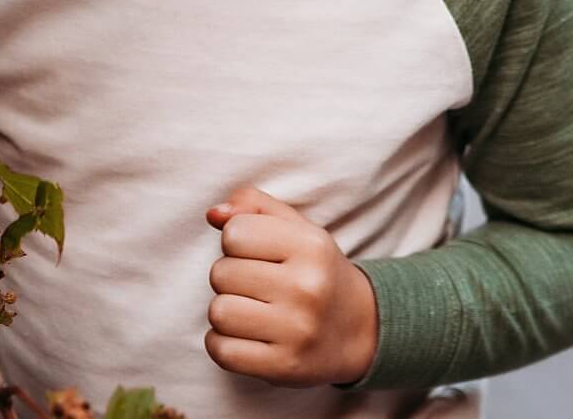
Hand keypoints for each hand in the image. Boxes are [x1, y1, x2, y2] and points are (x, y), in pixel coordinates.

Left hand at [202, 186, 377, 387]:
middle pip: (221, 273)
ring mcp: (297, 330)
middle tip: (256, 286)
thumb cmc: (317, 272)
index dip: (237, 242)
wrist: (360, 329)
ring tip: (250, 310)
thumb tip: (213, 214)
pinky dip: (222, 343)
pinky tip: (245, 336)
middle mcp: (307, 287)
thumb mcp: (298, 229)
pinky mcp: (283, 366)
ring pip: (218, 312)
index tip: (257, 254)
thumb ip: (255, 207)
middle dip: (230, 277)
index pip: (234, 233)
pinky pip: (221, 351)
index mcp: (311, 246)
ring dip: (225, 311)